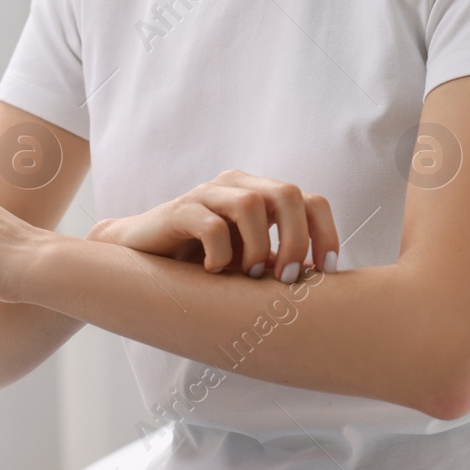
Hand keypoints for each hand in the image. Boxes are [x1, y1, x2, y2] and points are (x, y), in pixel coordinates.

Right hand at [87, 169, 339, 283]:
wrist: (143, 259)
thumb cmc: (203, 263)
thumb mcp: (250, 261)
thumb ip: (280, 260)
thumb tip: (325, 283)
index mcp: (261, 193)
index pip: (311, 200)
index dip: (326, 233)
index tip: (327, 271)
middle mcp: (237, 185)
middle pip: (287, 194)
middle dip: (297, 240)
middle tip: (288, 278)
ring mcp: (207, 194)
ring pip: (251, 204)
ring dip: (259, 247)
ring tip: (251, 276)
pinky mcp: (179, 211)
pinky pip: (211, 225)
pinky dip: (220, 255)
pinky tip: (214, 273)